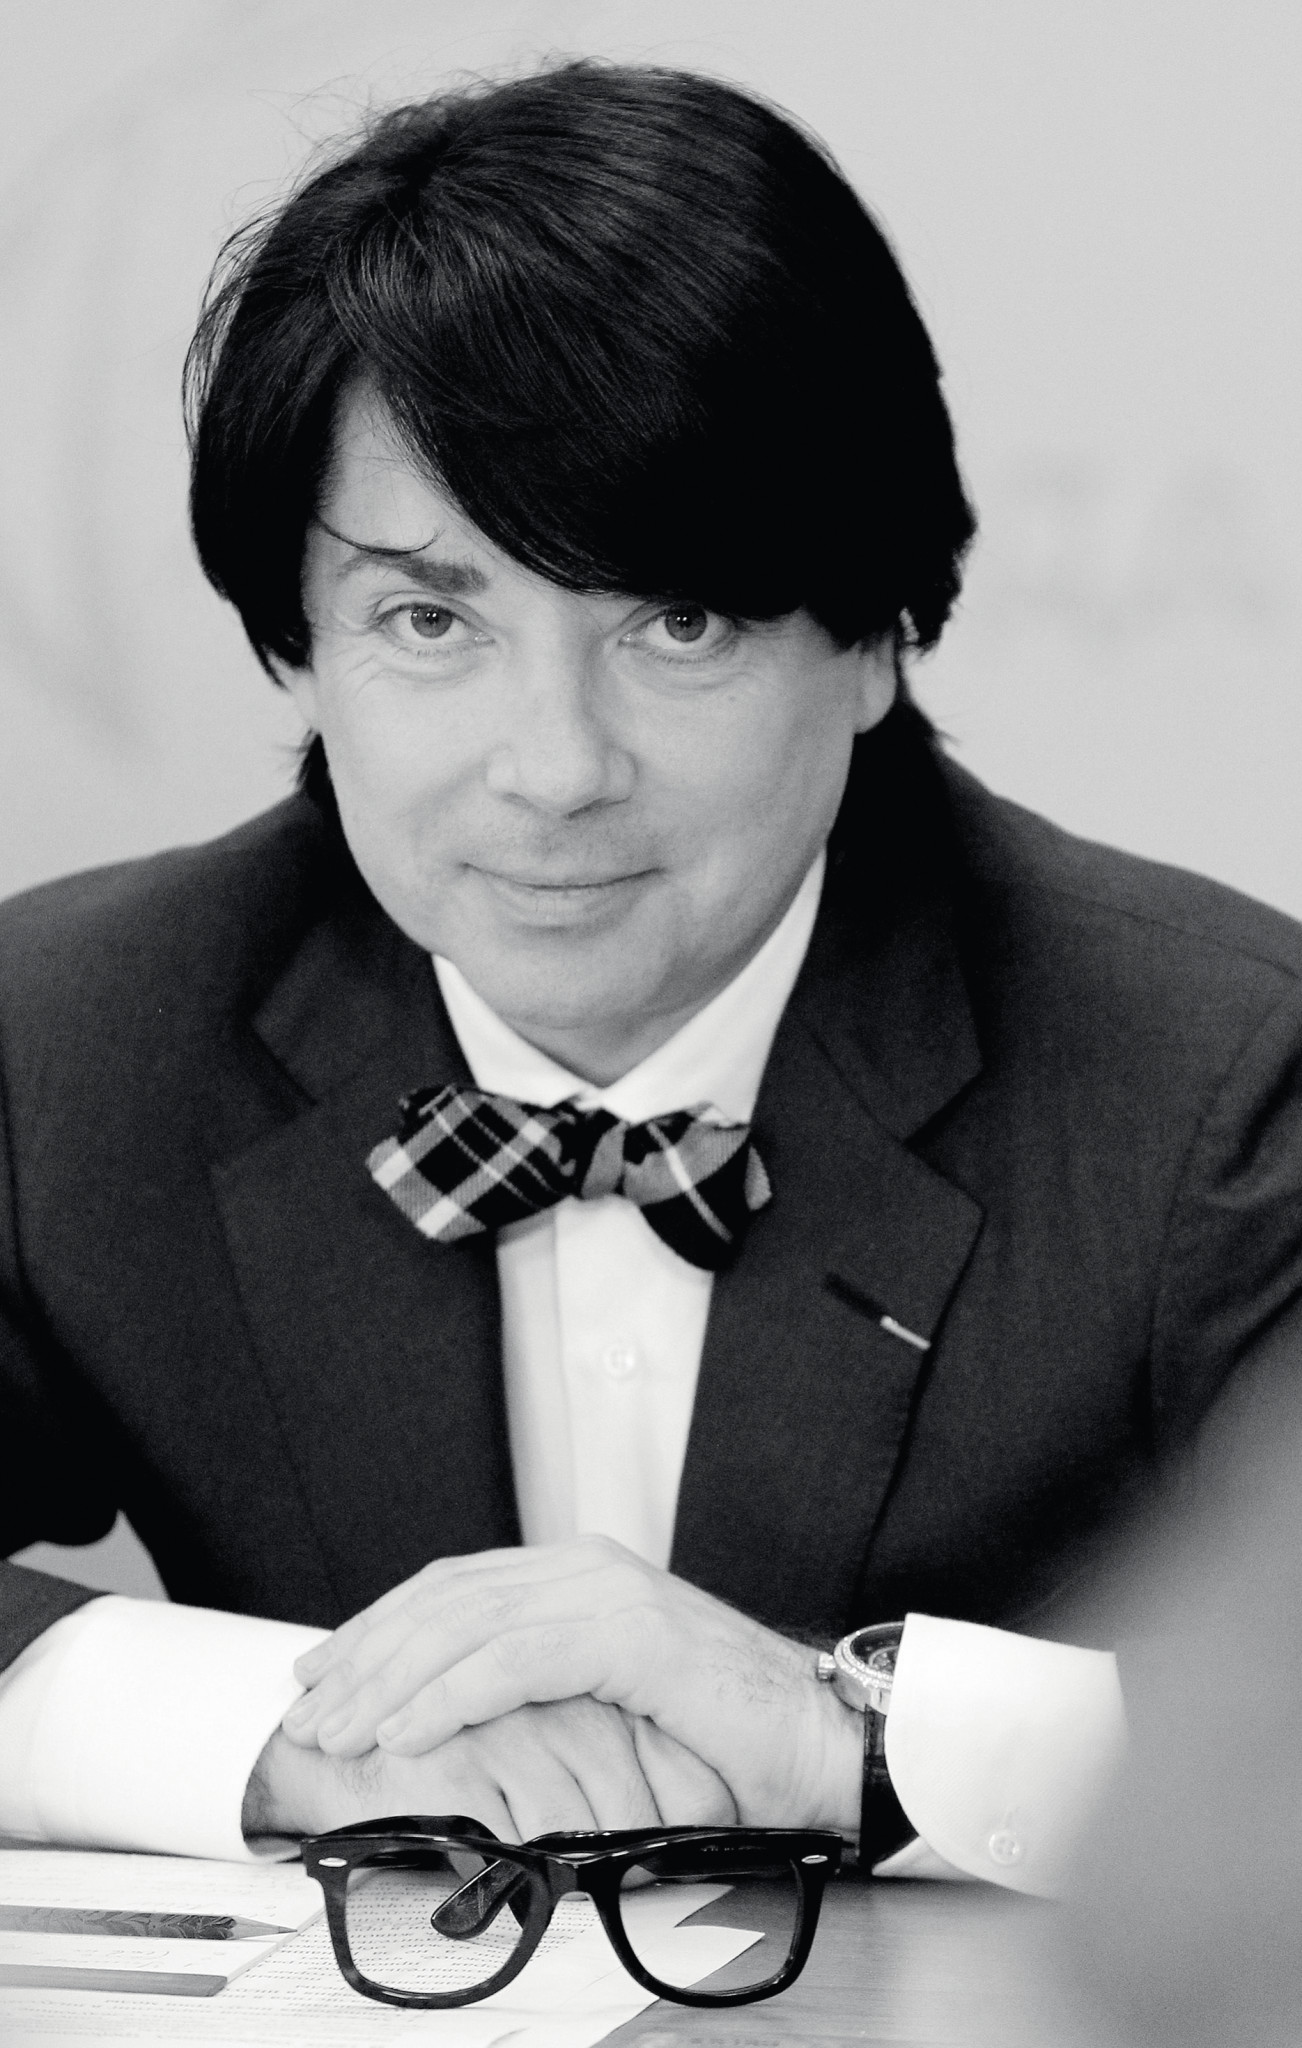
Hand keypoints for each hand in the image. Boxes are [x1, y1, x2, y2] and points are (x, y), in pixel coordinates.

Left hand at [283, 1538, 861, 1832]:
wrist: (824, 1743)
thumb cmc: (725, 1739)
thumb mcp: (609, 1705)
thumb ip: (541, 1689)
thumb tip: (444, 1720)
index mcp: (580, 1578)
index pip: (453, 1589)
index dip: (378, 1628)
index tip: (323, 1674)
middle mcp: (588, 1570)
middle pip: (446, 1599)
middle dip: (366, 1656)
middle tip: (309, 1711)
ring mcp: (611, 1594)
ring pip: (468, 1625)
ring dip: (391, 1682)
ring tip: (341, 1729)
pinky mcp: (632, 1635)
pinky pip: (517, 1660)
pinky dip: (451, 1695)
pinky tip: (408, 1730)